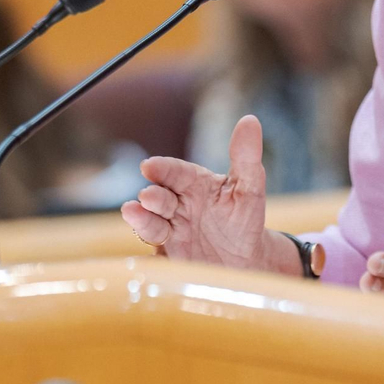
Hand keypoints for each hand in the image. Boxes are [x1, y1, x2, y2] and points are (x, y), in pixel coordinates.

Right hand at [121, 114, 286, 270]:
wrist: (246, 263)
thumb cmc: (244, 220)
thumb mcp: (249, 189)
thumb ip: (246, 157)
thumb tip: (250, 120)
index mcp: (194, 185)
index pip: (176, 172)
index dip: (162, 169)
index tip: (149, 166)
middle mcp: (177, 207)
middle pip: (160, 198)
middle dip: (152, 197)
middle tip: (147, 196)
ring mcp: (171, 233)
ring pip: (152, 224)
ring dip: (141, 220)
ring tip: (132, 214)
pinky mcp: (170, 260)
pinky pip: (155, 261)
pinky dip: (146, 262)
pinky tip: (142, 263)